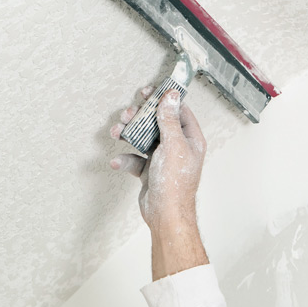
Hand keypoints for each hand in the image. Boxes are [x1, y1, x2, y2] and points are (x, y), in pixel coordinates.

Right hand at [109, 87, 206, 230]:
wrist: (165, 214)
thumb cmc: (175, 183)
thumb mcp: (173, 145)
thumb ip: (170, 119)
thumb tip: (171, 96)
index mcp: (190, 138)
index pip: (178, 110)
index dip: (164, 99)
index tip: (148, 92)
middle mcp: (178, 146)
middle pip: (158, 122)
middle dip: (140, 117)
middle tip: (128, 112)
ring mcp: (164, 158)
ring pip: (144, 139)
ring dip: (129, 134)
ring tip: (118, 131)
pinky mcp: (150, 171)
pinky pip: (136, 159)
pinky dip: (126, 159)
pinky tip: (119, 161)